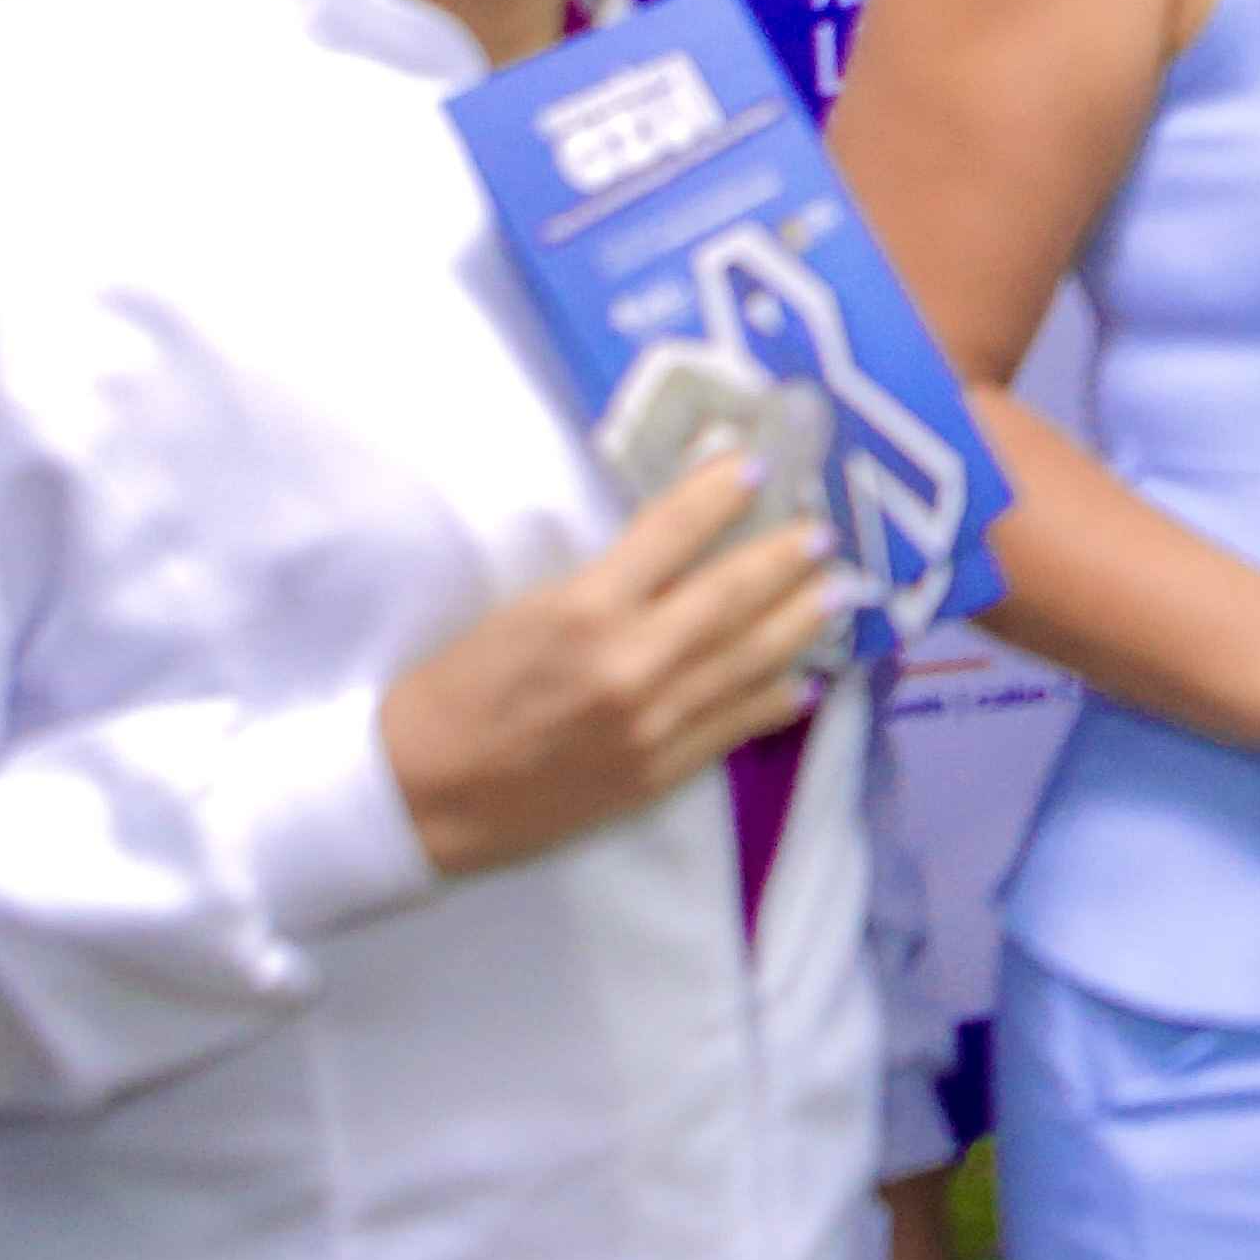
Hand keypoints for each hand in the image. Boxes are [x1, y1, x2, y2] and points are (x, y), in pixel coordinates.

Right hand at [380, 453, 839, 877]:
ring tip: (841, 592)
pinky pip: (732, 728)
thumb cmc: (455, 692)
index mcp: (584, 609)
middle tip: (825, 531)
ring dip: (800, 623)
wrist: (419, 796)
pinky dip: (773, 701)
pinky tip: (804, 682)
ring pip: (748, 661)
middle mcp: (631, 664)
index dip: (718, 494)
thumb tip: (672, 549)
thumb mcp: (521, 612)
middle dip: (784, 559)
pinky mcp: (658, 774)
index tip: (757, 463)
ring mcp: (653, 723)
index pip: (671, 531)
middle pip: (730, 597)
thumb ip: (602, 584)